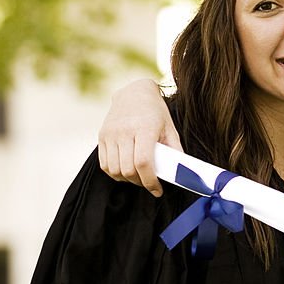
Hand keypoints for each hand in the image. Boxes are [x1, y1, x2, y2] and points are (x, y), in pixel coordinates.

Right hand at [97, 78, 179, 195]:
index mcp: (144, 128)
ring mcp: (110, 134)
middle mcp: (124, 131)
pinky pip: (104, 164)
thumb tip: (181, 173)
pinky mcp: (102, 136)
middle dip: (140, 182)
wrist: (134, 93)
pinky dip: (114, 174)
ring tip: (138, 178)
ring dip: (127, 180)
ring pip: (114, 170)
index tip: (158, 190)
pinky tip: (125, 172)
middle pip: (128, 170)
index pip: (143, 163)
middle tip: (149, 184)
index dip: (150, 181)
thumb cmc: (156, 112)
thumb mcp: (170, 128)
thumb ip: (175, 150)